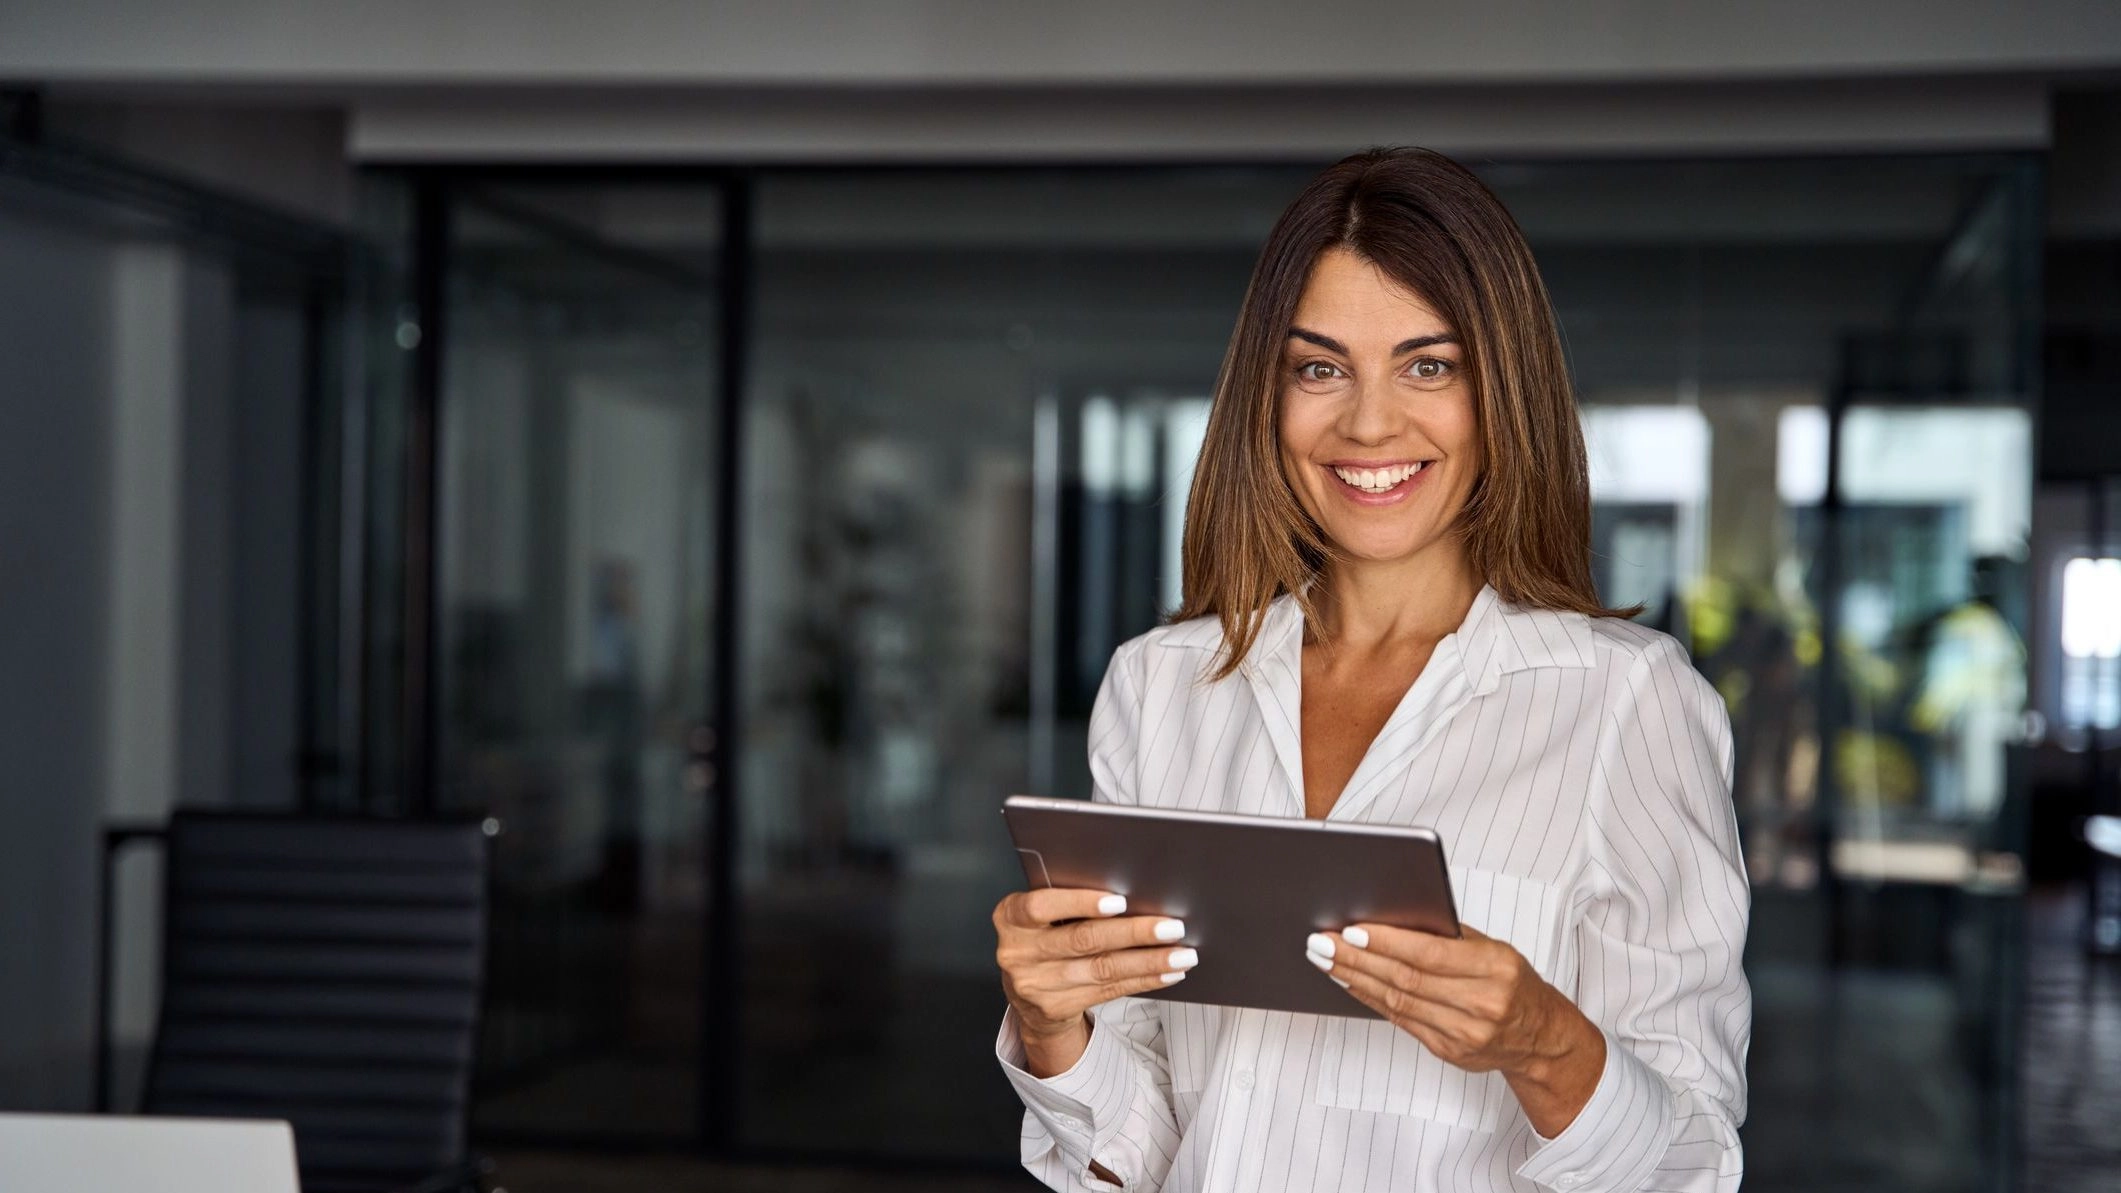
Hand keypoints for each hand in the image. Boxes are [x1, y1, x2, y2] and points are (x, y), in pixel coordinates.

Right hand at [993, 888, 1197, 1045]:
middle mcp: (1017, 952)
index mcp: (1011, 917)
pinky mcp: (1055, 1008)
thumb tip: (1134, 890)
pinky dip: (1143, 980)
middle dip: (1133, 932)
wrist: (1026, 992)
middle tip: (1171, 926)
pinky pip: (1108, 991)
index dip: (1080, 903)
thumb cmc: (1044, 935)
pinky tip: (1167, 972)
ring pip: (1102, 969)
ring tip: (1182, 953)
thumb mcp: (1042, 915)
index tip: (1120, 901)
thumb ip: (1070, 901)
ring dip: (1148, 961)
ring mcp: (1035, 984)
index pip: (1042, 906)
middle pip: (1082, 940)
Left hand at [1303, 922, 1601, 1111]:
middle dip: (1357, 959)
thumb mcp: (1493, 948)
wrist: (1540, 1035)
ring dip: (1356, 979)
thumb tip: (1390, 917)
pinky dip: (1371, 999)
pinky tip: (1350, 982)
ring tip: (1325, 959)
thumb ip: (1449, 935)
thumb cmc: (1512, 980)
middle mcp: (1482, 1004)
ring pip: (1398, 1002)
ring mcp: (1465, 1033)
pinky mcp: (1449, 1051)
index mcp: (1496, 969)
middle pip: (1407, 979)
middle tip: (1321, 943)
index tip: (1351, 930)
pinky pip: (1401, 1021)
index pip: (1431, 954)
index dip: (1387, 943)